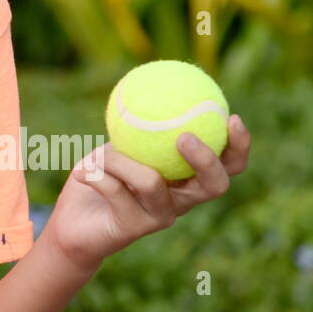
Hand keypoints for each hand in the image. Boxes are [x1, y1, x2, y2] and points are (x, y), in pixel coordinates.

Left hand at [45, 114, 251, 271]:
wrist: (74, 221)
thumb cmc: (100, 175)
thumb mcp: (118, 142)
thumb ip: (135, 124)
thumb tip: (145, 83)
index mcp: (187, 177)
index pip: (228, 165)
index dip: (238, 145)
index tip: (232, 117)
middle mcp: (181, 200)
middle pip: (215, 185)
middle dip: (207, 160)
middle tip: (184, 137)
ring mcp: (160, 216)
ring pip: (153, 183)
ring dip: (120, 161)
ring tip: (99, 152)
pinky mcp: (134, 227)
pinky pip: (117, 191)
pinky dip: (96, 175)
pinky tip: (80, 170)